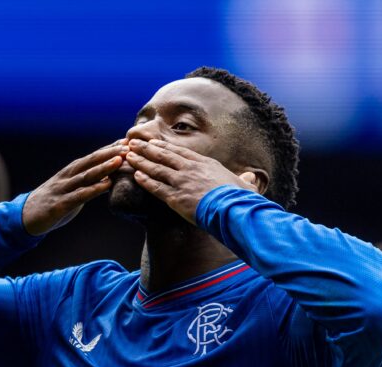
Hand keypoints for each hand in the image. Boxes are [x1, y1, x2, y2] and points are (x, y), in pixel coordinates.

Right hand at [22, 142, 127, 235]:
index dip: (109, 149)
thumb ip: (86, 183)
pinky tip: (106, 186)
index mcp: (70, 172)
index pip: (93, 157)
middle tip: (127, 146)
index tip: (126, 142)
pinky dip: (93, 190)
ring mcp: (62, 190)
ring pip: (86, 176)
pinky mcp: (59, 205)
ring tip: (119, 161)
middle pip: (91, 161)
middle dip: (110, 153)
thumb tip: (107, 179)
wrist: (25, 217)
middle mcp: (67, 177)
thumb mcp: (70, 190)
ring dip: (103, 168)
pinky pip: (79, 196)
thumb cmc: (52, 203)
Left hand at [125, 139, 258, 223]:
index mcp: (205, 164)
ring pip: (156, 169)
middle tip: (134, 143)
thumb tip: (252, 178)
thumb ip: (245, 180)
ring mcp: (181, 182)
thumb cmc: (240, 199)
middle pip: (164, 155)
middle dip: (147, 149)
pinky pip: (156, 187)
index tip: (154, 143)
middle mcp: (191, 169)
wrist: (232, 209)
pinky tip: (135, 175)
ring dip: (141, 161)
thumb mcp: (245, 186)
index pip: (181, 152)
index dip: (165, 147)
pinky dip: (145, 180)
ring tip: (129, 156)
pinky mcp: (175, 198)